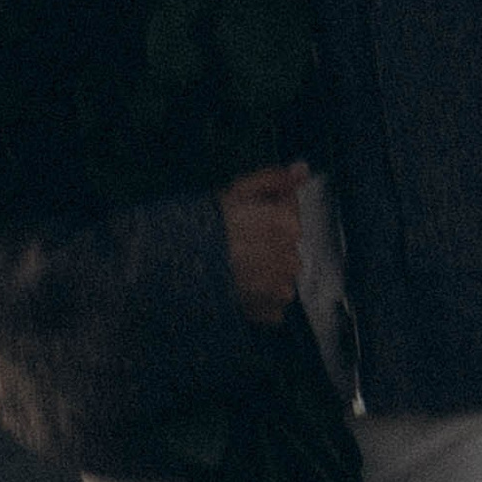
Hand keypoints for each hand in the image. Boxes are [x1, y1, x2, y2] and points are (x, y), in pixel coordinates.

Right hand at [220, 159, 308, 325]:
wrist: (179, 270)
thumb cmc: (207, 229)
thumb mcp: (239, 192)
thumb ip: (274, 180)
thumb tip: (303, 169)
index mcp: (287, 225)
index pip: (290, 217)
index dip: (269, 215)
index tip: (249, 219)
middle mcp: (291, 258)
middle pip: (287, 248)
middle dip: (270, 245)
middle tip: (239, 246)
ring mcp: (281, 287)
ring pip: (282, 275)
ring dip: (266, 273)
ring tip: (238, 269)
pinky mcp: (271, 311)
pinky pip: (274, 303)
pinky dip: (261, 299)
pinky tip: (240, 289)